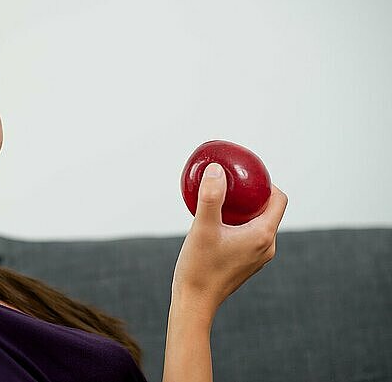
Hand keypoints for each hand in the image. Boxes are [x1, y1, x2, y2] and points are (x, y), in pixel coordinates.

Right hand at [172, 162, 287, 316]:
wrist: (194, 303)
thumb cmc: (199, 268)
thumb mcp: (202, 228)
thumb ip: (211, 197)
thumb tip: (216, 169)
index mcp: (262, 235)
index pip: (278, 199)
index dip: (266, 183)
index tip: (244, 176)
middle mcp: (266, 247)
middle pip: (268, 210)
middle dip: (252, 195)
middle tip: (231, 185)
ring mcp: (257, 258)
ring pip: (258, 224)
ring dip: (244, 211)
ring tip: (221, 202)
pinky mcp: (246, 264)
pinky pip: (249, 236)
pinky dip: (238, 225)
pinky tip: (216, 224)